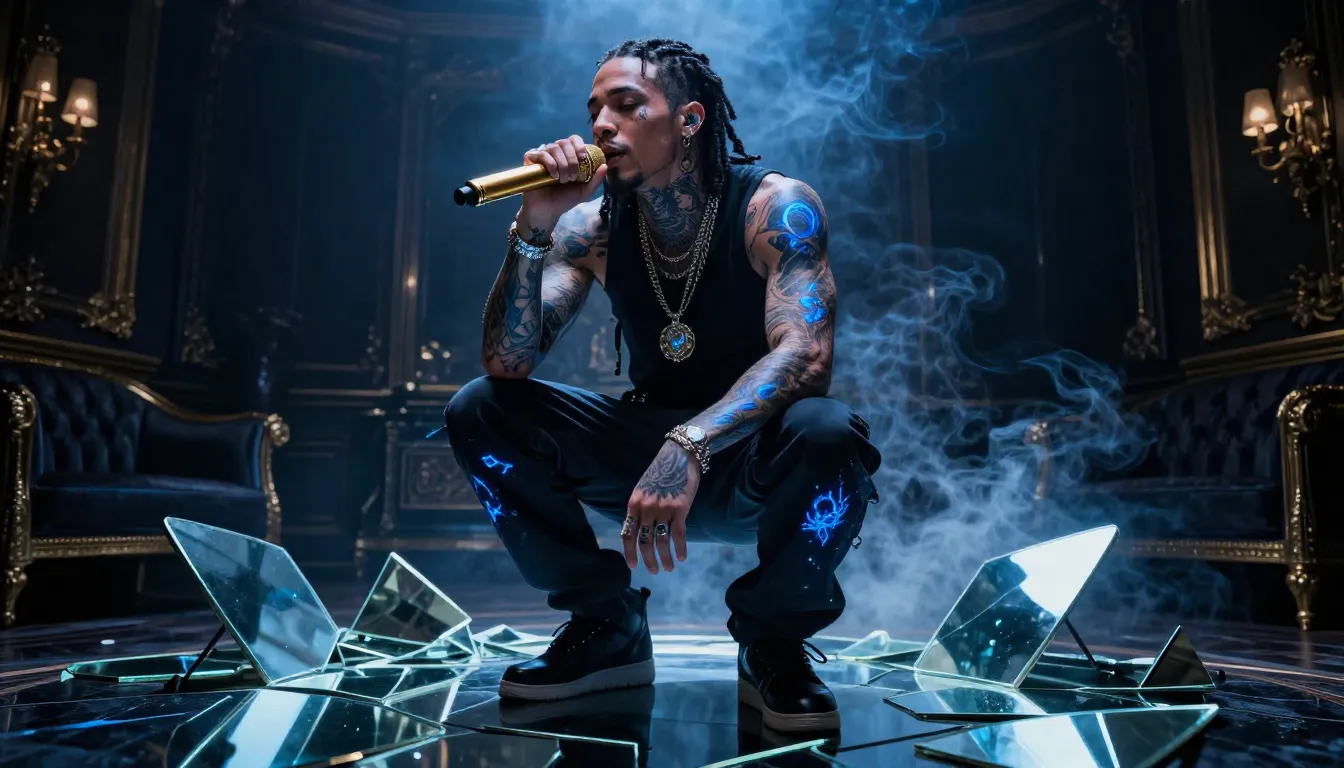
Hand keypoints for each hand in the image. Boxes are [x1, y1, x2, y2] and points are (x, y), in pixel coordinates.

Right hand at [517, 135, 607, 235]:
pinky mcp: (530, 160)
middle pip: (564, 142)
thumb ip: (596, 179)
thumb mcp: (585, 190)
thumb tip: (605, 165)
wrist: (548, 210)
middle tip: (572, 177)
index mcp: (567, 155)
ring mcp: (542, 155)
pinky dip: (550, 164)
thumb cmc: (565, 199)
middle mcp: (554, 152)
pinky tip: (553, 176)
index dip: (579, 146)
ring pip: (554, 147)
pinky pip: (541, 153)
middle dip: (572, 160)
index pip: (574, 139)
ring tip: (562, 180)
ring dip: (562, 164)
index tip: (583, 159)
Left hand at [623, 441, 698, 573]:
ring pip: (661, 541)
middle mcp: (646, 509)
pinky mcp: (680, 509)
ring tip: (669, 568)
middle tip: (654, 571)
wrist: (679, 455)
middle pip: (644, 541)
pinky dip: (680, 548)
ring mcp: (663, 509)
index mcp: (633, 504)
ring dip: (665, 558)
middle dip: (648, 560)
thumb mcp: (643, 489)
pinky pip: (678, 534)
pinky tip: (682, 557)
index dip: (630, 552)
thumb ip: (640, 509)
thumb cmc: (661, 472)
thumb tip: (640, 531)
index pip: (628, 534)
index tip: (633, 566)